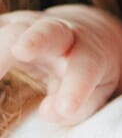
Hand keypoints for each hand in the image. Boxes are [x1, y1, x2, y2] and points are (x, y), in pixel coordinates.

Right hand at [0, 6, 121, 124]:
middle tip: (22, 51)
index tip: (65, 109)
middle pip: (48, 32)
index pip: (85, 67)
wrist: (85, 34)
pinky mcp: (6, 25)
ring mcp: (30, 26)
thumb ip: (79, 108)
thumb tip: (49, 112)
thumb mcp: (97, 92)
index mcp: (89, 52)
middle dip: (34, 39)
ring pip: (10, 30)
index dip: (75, 88)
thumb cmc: (91, 73)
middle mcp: (61, 33)